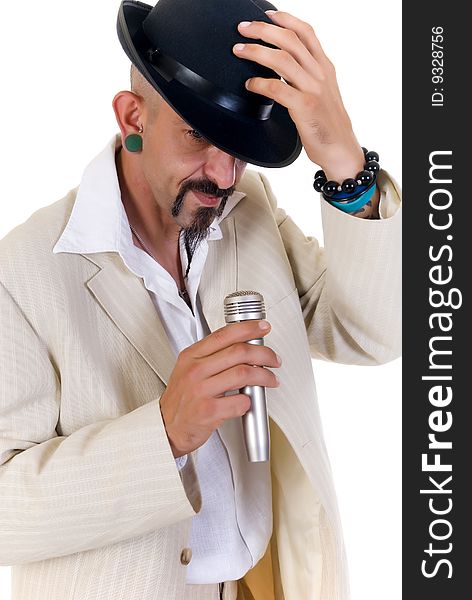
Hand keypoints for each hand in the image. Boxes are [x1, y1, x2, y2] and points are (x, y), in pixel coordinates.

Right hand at [160, 320, 280, 457]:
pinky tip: (249, 401)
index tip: (263, 327)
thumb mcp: (189, 369)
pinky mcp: (208, 411)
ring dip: (264, 376)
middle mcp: (196, 370)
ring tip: (271, 379)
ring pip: (243, 374)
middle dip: (264, 353)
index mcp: (192, 356)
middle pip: (239, 352)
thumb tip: (243, 347)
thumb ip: (212, 356)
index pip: (225, 334)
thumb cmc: (181, 399)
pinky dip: (250, 401)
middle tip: (274, 359)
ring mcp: (201, 390)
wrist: (164, 427)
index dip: (249, 328)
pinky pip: (239, 402)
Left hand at [233, 11, 364, 181]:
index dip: (286, 20)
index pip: (306, 33)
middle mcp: (320, 74)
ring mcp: (313, 90)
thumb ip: (308, 76)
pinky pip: (277, 89)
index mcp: (325, 68)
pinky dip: (260, 83)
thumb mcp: (324, 93)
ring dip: (256, 52)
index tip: (267, 15)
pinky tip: (250, 84)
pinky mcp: (305, 107)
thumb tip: (284, 65)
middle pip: (290, 40)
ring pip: (282, 60)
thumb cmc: (328, 125)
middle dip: (263, 30)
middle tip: (243, 29)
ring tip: (239, 51)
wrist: (341, 150)